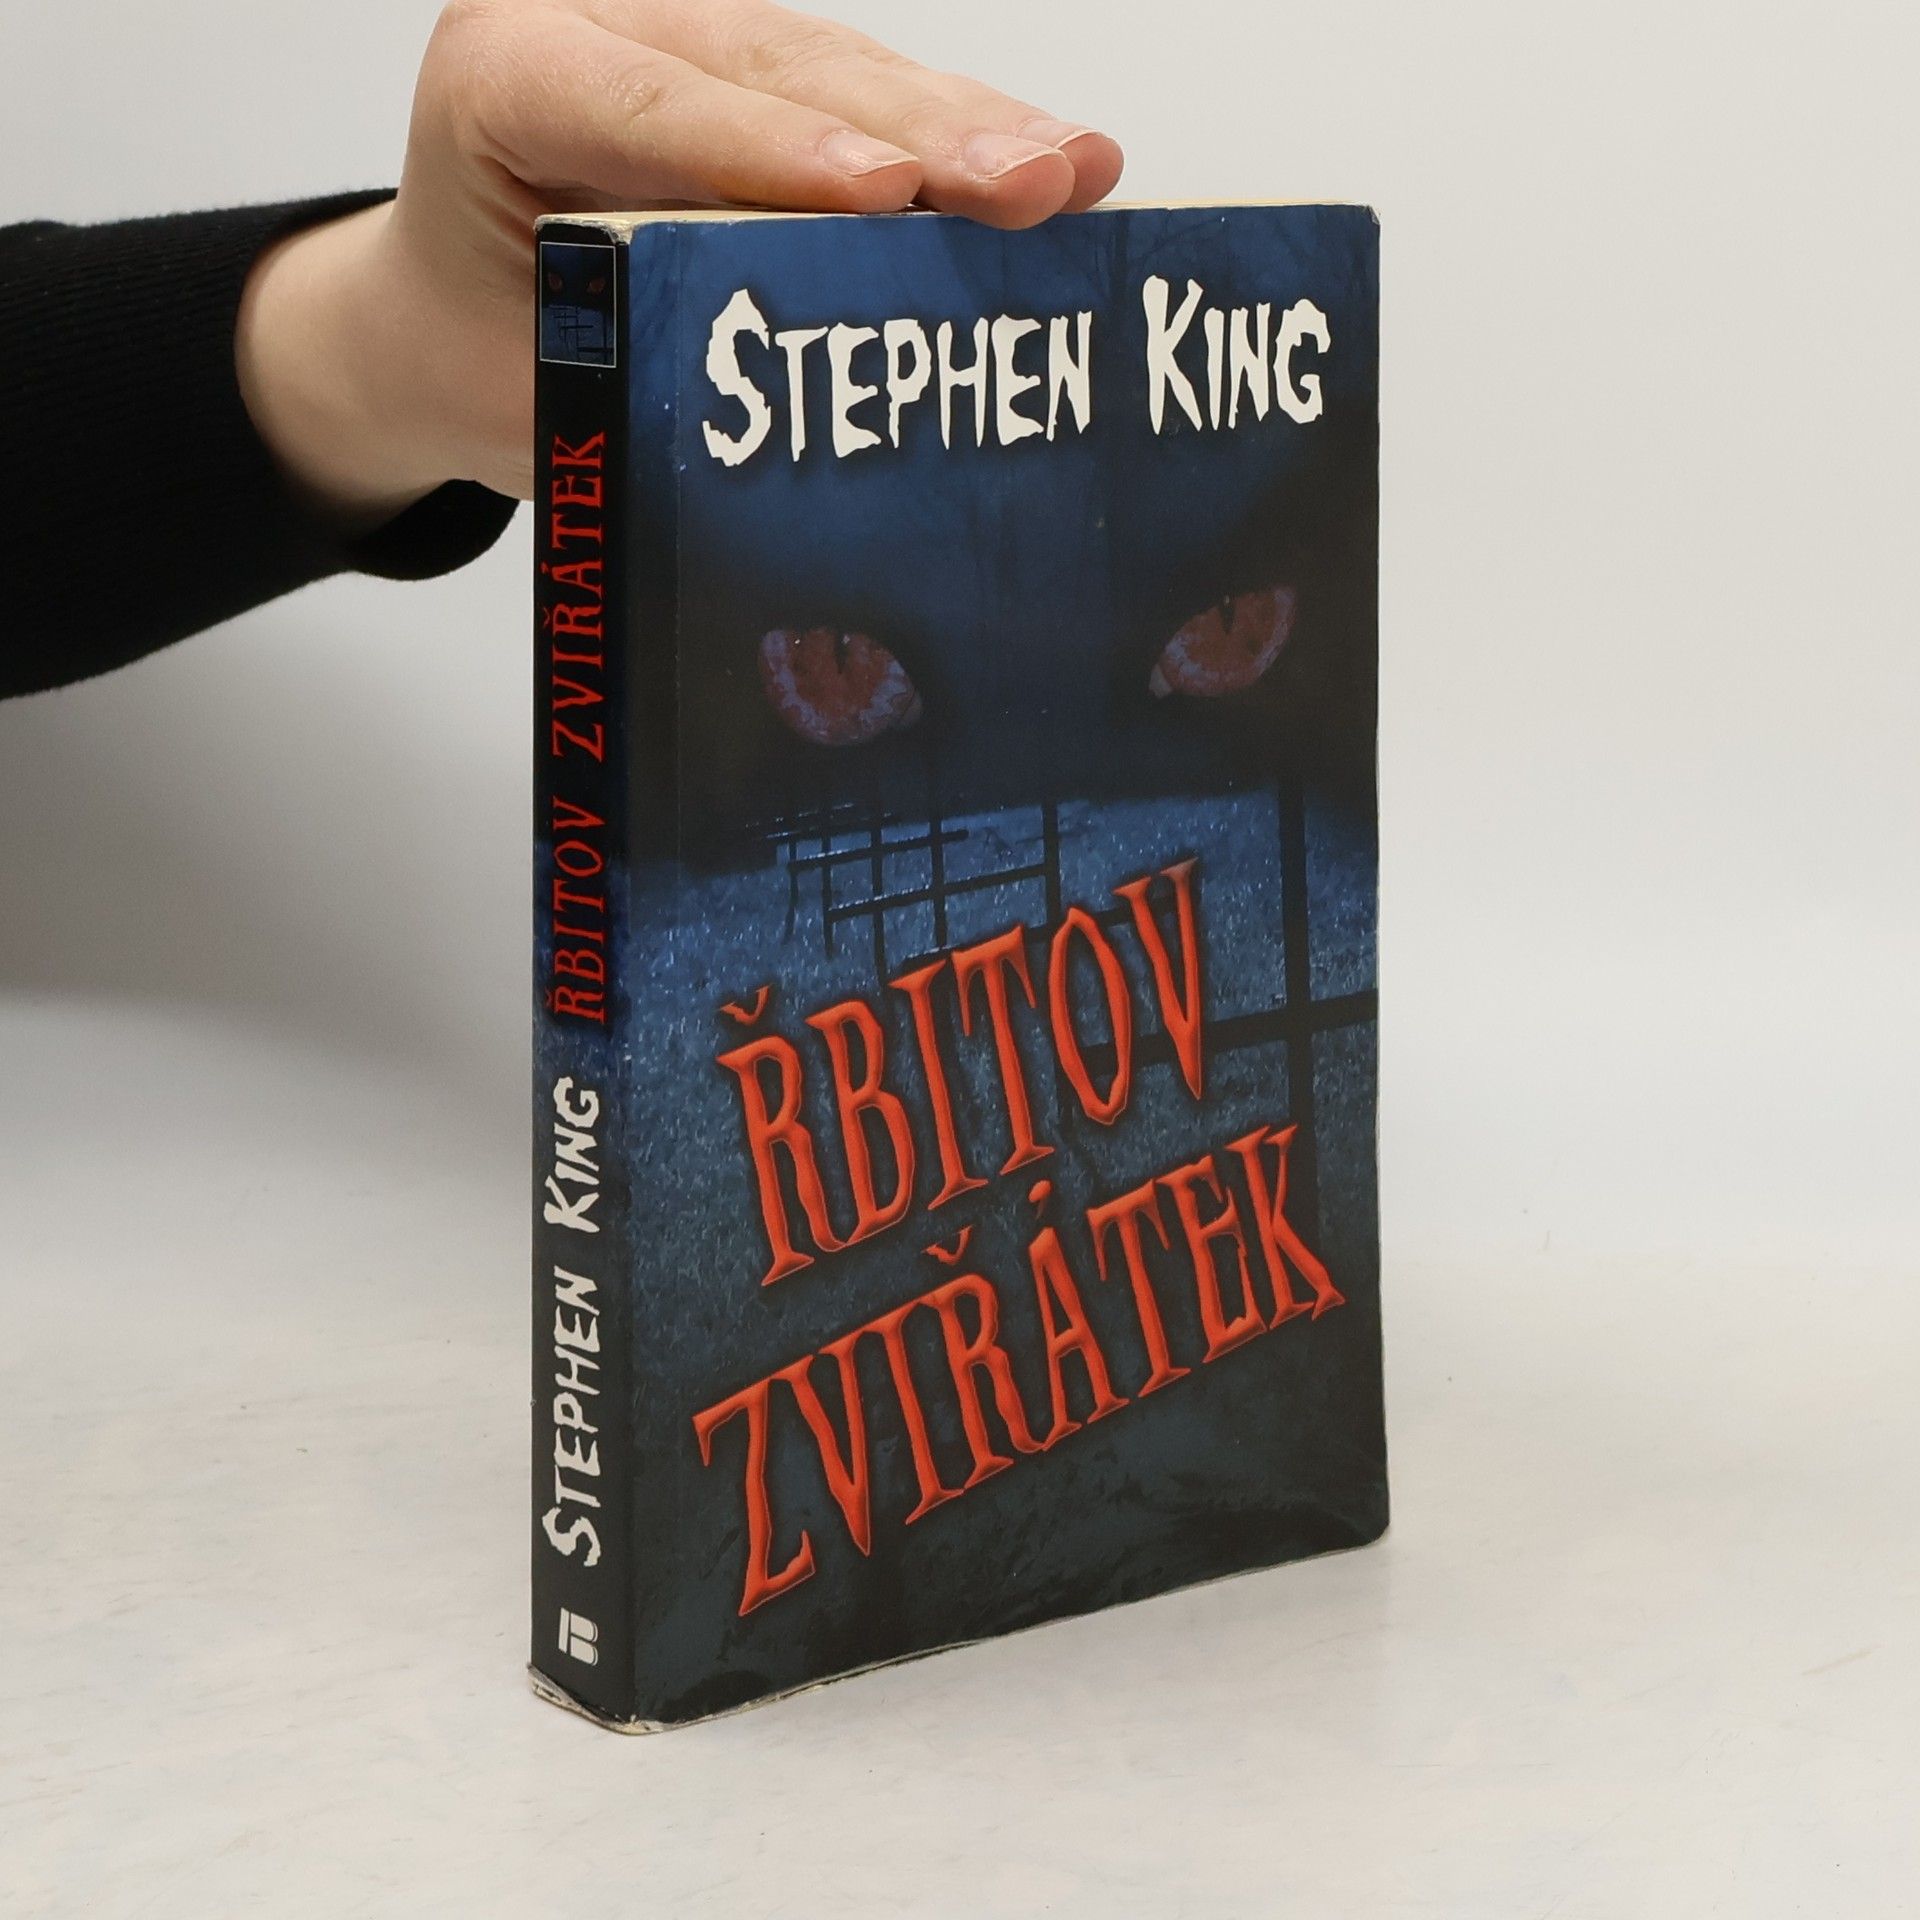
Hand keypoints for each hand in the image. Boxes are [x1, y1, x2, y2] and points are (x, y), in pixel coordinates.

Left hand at [235, 0, 1123, 522]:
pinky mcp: (768, 82)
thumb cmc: (492, 352)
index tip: (884, 193)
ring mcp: (696, 42)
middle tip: (1026, 187)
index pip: (647, 106)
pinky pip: (875, 101)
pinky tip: (1062, 165)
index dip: (775, 150)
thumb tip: (808, 393)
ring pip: (849, 73)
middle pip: (779, 74)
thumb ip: (651, 362)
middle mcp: (605, 30)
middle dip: (918, 134)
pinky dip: (967, 142)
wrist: (454, 320)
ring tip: (1075, 175)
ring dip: (973, 131)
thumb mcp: (542, 380)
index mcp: (507, 81)